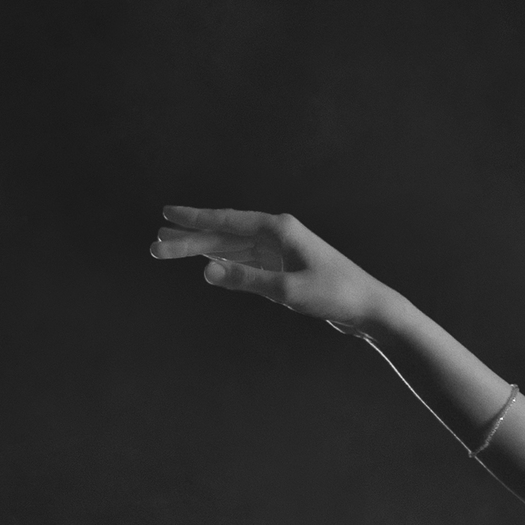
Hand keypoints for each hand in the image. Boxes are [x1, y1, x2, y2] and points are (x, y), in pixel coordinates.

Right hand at [151, 206, 379, 331]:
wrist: (370, 309)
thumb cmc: (335, 296)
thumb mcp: (287, 292)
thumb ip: (246, 280)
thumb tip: (206, 271)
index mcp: (278, 229)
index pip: (226, 222)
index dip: (193, 220)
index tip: (166, 215)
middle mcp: (278, 234)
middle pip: (224, 234)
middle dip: (188, 240)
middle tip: (154, 246)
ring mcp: (282, 250)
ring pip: (232, 248)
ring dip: (202, 251)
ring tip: (169, 251)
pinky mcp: (286, 267)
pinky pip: (246, 260)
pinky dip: (225, 260)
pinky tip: (206, 260)